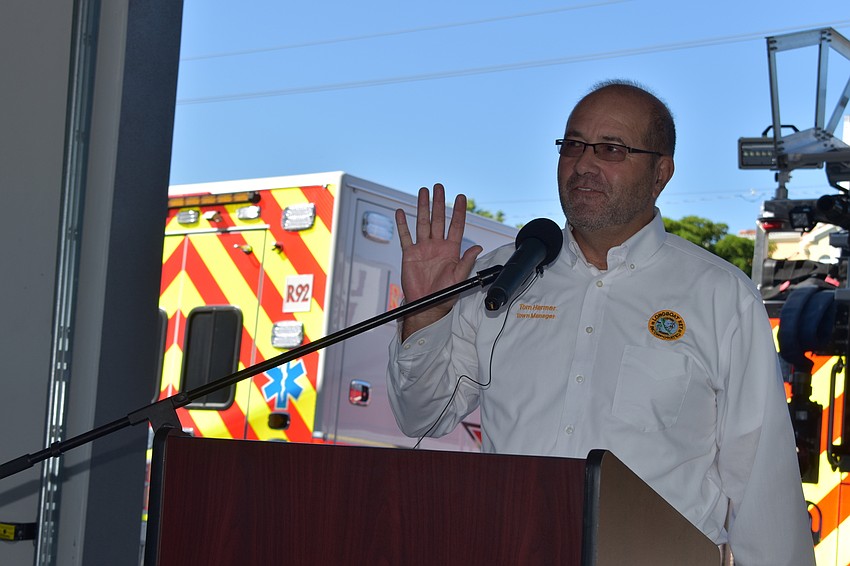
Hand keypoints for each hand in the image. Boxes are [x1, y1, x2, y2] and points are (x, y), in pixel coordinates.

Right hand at [396, 184, 482, 340]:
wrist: (427, 305)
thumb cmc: (445, 294)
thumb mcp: (459, 277)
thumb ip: (466, 261)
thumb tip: (477, 247)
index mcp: (451, 250)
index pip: (456, 226)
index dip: (458, 211)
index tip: (461, 197)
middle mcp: (437, 246)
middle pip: (438, 219)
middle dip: (439, 203)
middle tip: (439, 187)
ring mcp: (423, 248)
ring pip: (422, 223)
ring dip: (422, 207)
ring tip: (423, 192)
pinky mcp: (409, 254)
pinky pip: (405, 236)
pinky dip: (402, 224)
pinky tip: (401, 212)